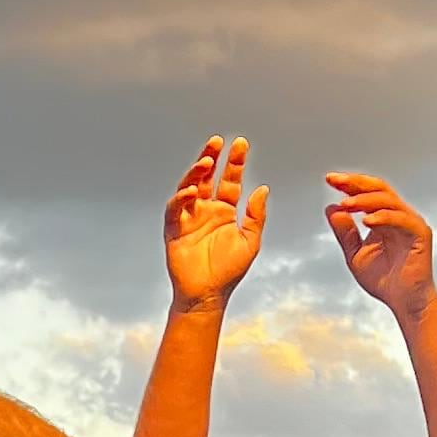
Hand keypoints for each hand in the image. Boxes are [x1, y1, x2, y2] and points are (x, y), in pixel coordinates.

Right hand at [163, 135, 266, 311]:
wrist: (207, 295)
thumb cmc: (229, 271)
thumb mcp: (250, 241)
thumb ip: (255, 216)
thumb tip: (262, 189)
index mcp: (225, 210)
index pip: (229, 180)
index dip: (234, 163)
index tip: (240, 144)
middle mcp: (206, 210)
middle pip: (207, 177)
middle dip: (211, 158)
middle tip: (218, 141)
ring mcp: (189, 218)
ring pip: (189, 187)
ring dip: (196, 173)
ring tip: (206, 162)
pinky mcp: (174, 229)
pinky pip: (175, 209)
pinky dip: (181, 199)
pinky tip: (192, 192)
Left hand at [324, 173, 436, 324]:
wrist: (403, 302)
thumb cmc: (384, 280)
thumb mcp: (355, 254)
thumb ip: (345, 233)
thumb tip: (331, 208)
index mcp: (384, 218)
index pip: (368, 193)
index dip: (350, 184)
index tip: (329, 179)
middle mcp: (399, 215)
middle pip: (379, 188)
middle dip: (356, 183)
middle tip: (336, 181)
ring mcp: (411, 223)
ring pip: (388, 200)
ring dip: (365, 200)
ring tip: (347, 204)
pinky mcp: (420, 234)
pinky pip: (401, 219)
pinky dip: (383, 217)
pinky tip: (366, 221)